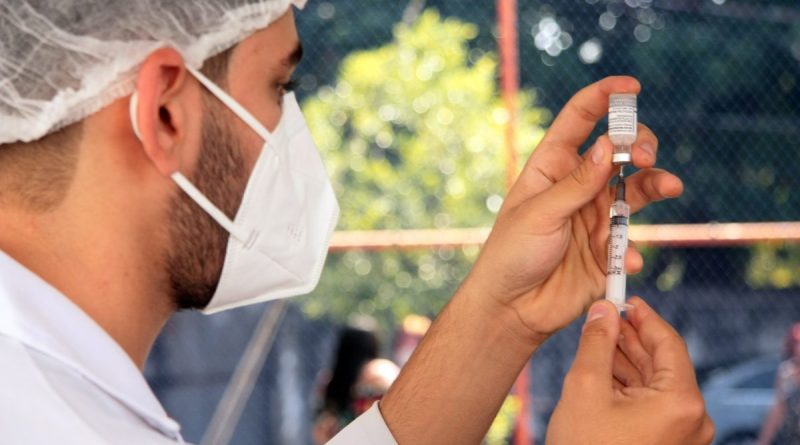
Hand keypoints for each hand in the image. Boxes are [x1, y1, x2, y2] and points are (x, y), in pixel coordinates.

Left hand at [463, 76, 682, 340]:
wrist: (512, 308)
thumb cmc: (511, 253)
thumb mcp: (539, 214)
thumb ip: (576, 184)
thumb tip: (606, 145)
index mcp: (552, 167)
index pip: (579, 120)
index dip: (603, 98)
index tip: (630, 87)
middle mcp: (579, 186)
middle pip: (619, 151)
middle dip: (638, 145)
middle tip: (641, 157)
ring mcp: (596, 216)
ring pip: (637, 190)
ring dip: (656, 184)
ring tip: (670, 186)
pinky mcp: (609, 249)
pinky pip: (633, 240)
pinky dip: (634, 248)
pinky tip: (629, 260)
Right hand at [546, 297, 713, 444]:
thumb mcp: (586, 386)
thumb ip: (597, 342)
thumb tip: (602, 310)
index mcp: (682, 401)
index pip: (668, 343)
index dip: (644, 316)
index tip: (625, 297)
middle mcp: (692, 418)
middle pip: (662, 362)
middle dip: (632, 337)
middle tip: (607, 314)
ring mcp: (681, 434)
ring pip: (654, 383)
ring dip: (627, 359)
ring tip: (600, 337)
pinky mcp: (666, 443)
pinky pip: (651, 403)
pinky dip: (629, 384)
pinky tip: (605, 367)